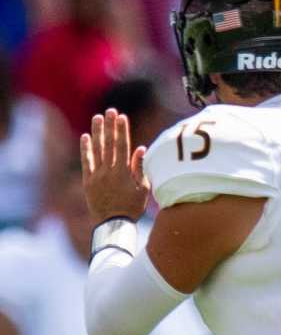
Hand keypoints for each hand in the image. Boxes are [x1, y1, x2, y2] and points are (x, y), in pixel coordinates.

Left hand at [80, 109, 148, 223]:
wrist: (112, 224)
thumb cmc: (132, 207)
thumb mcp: (143, 188)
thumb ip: (140, 167)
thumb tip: (141, 148)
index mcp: (123, 172)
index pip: (122, 146)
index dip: (122, 130)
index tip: (122, 116)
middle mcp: (108, 171)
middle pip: (109, 144)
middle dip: (109, 126)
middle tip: (110, 111)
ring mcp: (96, 176)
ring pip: (96, 149)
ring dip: (97, 132)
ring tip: (97, 117)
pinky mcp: (88, 181)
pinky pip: (86, 162)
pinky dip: (85, 149)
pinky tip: (85, 136)